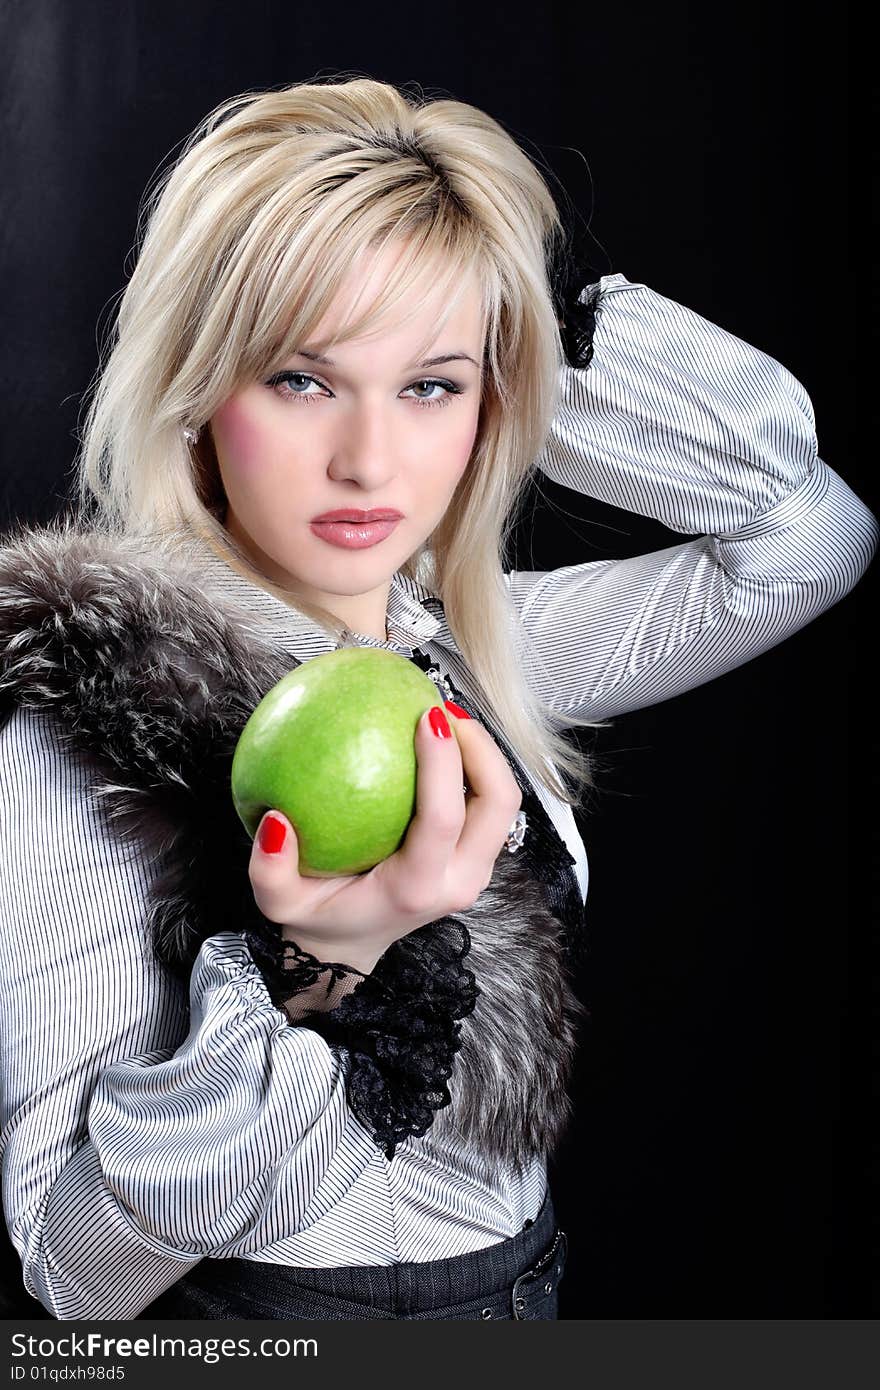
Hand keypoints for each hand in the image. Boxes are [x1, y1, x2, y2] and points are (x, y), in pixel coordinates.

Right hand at [248, 703, 521, 973]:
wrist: (350, 946)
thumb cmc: (319, 918)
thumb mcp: (279, 903)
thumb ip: (270, 869)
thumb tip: (277, 820)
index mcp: (415, 888)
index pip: (444, 818)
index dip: (444, 763)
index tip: (426, 716)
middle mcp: (457, 881)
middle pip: (498, 803)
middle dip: (482, 747)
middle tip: (444, 709)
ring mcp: (473, 872)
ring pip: (504, 802)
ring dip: (484, 753)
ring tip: (447, 717)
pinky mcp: (475, 859)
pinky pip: (489, 805)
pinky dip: (475, 767)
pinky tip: (441, 739)